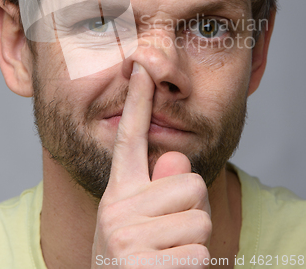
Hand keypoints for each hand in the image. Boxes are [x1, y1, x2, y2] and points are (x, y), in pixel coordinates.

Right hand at [91, 62, 211, 267]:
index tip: (141, 67)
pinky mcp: (142, 266)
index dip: (137, 102)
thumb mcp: (142, 219)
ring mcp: (126, 238)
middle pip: (190, 184)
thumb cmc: (137, 255)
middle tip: (170, 234)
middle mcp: (117, 208)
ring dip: (193, 242)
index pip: (130, 138)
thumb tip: (178, 159)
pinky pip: (199, 255)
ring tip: (167, 254)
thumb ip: (160, 185)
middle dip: (193, 210)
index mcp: (119, 190)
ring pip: (200, 220)